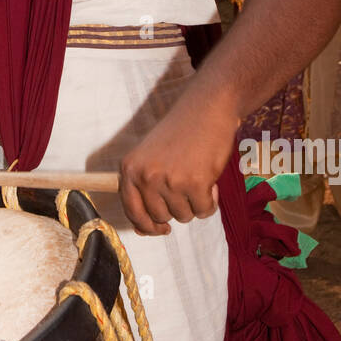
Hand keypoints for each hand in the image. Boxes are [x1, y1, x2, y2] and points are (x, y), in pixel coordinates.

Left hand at [118, 96, 236, 235]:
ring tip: (198, 178)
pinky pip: (204, 212)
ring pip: (183, 216)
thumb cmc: (179, 134)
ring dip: (194, 203)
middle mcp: (146, 176)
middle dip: (177, 208)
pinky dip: (210, 202)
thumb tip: (143, 231)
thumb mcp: (150, 158)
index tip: (160, 229)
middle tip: (186, 187)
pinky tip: (211, 183)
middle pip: (161, 217)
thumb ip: (144, 191)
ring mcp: (170, 180)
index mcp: (129, 169)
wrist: (206, 109)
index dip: (147, 225)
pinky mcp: (195, 183)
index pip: (132, 211)